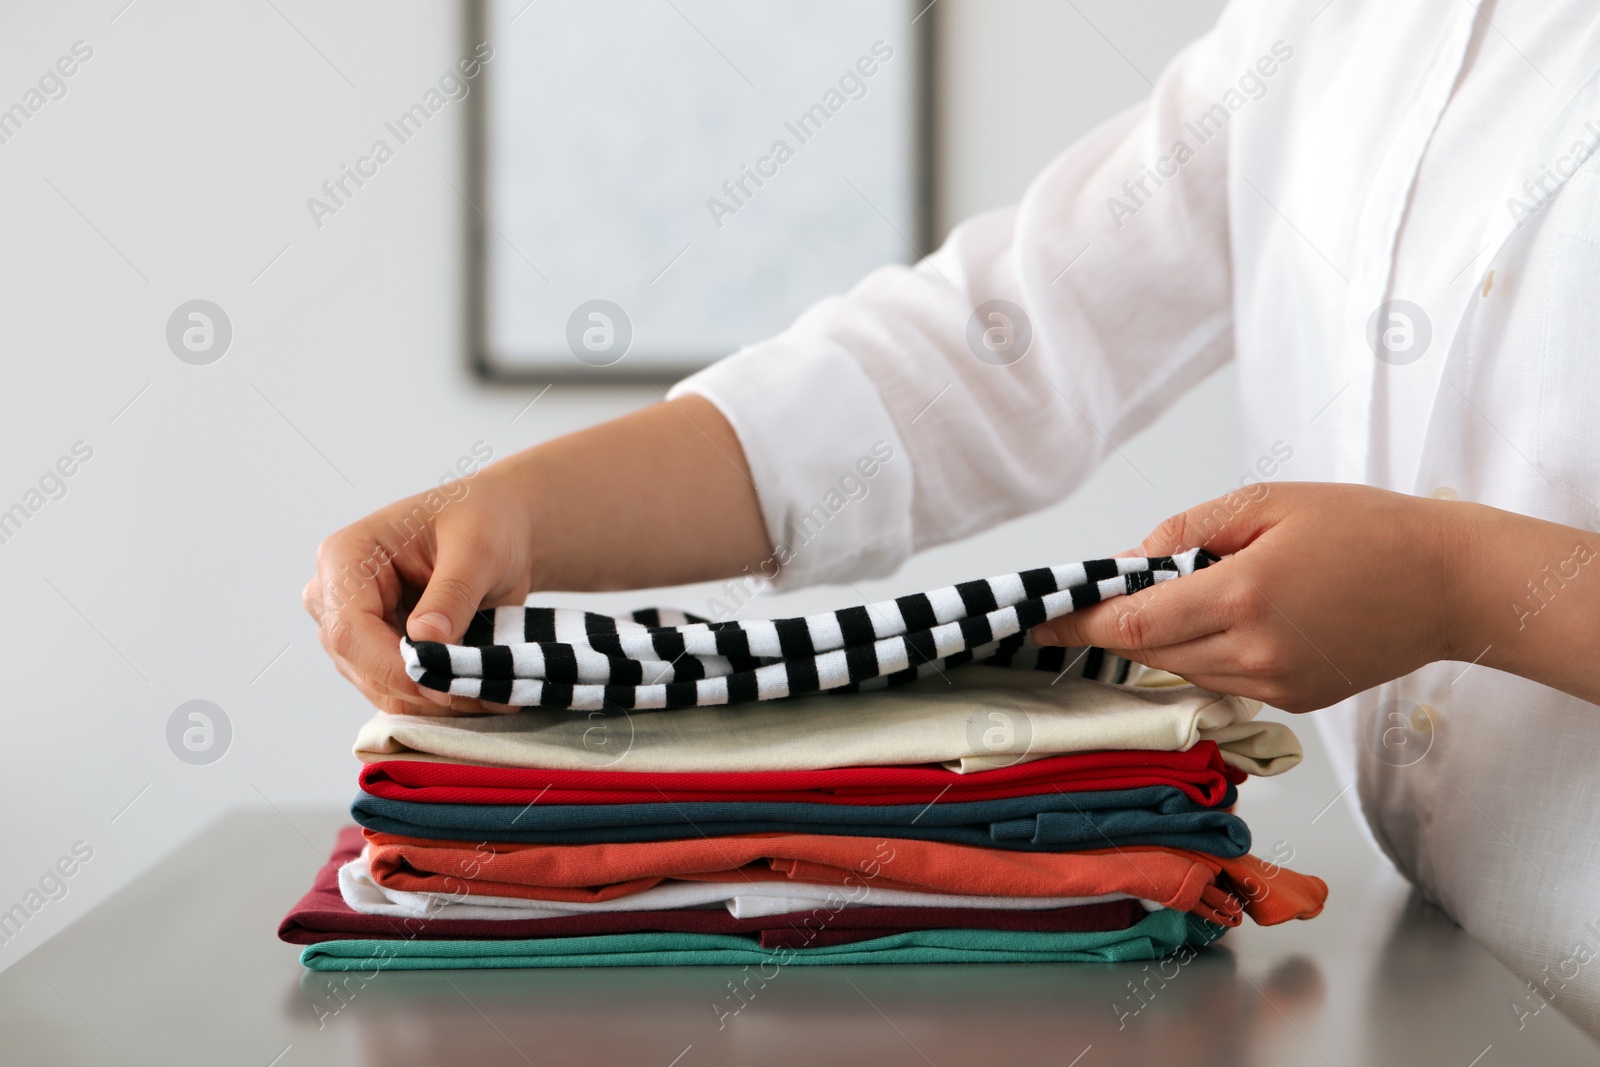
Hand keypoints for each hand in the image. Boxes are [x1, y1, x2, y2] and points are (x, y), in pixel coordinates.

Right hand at [303, 463, 536, 715]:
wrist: (497, 527)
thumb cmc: (482, 520)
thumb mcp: (478, 548)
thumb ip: (452, 593)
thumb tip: (427, 642)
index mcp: (345, 557)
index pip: (350, 630)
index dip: (395, 667)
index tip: (448, 684)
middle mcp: (335, 597)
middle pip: (361, 666)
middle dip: (424, 688)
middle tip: (488, 695)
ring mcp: (352, 629)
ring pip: (381, 687)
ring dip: (436, 700)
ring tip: (494, 693)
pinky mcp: (377, 653)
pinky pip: (400, 691)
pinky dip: (439, 699)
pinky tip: (480, 693)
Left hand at [1030, 483, 1466, 712]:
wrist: (1446, 583)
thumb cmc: (1363, 529)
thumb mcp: (1267, 502)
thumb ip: (1187, 531)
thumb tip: (1128, 562)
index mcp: (1243, 595)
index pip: (1134, 624)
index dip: (1079, 624)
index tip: (1038, 622)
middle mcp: (1255, 652)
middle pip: (1148, 653)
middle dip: (1113, 629)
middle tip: (1088, 603)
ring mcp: (1275, 684)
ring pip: (1180, 672)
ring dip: (1158, 642)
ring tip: (1165, 602)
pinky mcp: (1293, 700)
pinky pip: (1220, 681)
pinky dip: (1200, 655)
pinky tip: (1216, 623)